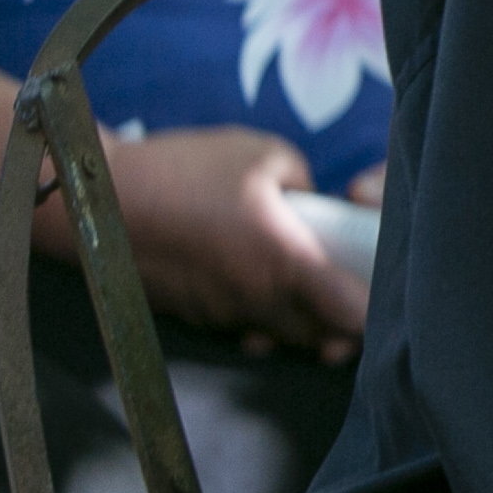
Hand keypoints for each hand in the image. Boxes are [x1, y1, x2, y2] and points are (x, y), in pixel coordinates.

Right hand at [95, 126, 364, 359]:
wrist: (100, 204)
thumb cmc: (187, 171)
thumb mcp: (264, 155)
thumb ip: (304, 183)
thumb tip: (311, 205)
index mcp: (284, 262)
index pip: (349, 314)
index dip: (376, 318)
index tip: (392, 306)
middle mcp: (257, 300)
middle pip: (320, 338)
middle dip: (345, 328)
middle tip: (359, 301)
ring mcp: (223, 314)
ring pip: (281, 336)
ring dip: (304, 325)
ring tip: (317, 296)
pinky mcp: (195, 317)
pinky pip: (244, 328)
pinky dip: (264, 319)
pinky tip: (266, 291)